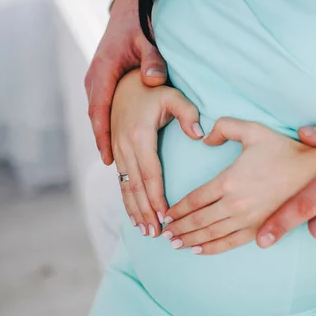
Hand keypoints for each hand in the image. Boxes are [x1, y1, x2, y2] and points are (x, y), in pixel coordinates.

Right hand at [86, 0, 167, 164]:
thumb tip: (153, 79)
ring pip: (99, 121)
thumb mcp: (147, 41)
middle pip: (97, 122)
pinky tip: (119, 154)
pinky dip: (109, 135)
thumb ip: (153, 59)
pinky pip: (103, 117)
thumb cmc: (138, 28)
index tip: (107, 158)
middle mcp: (95, 82)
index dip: (102, 136)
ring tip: (117, 169)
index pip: (99, 110)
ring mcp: (97, 86)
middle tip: (114, 170)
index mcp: (103, 72)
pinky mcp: (103, 89)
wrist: (127, 15)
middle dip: (105, 148)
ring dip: (107, 144)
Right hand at [111, 69, 203, 236]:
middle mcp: (124, 146)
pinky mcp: (115, 152)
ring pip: (126, 186)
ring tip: (145, 231)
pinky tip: (134, 215)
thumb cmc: (154, 90)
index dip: (157, 197)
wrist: (124, 81)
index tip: (166, 216)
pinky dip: (127, 200)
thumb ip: (188, 113)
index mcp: (140, 136)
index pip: (151, 173)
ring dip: (135, 210)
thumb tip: (200, 135)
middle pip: (136, 186)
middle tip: (156, 233)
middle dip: (146, 211)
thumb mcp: (173, 96)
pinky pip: (121, 181)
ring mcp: (117, 150)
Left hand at [162, 118, 315, 254]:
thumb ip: (224, 127)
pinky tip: (198, 250)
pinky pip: (229, 243)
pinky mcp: (259, 230)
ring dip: (189, 240)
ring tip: (174, 243)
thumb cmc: (282, 150)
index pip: (194, 199)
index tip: (166, 214)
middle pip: (197, 220)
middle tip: (164, 233)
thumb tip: (205, 140)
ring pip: (210, 234)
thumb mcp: (252, 130)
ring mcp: (247, 220)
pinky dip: (211, 248)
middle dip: (178, 228)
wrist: (314, 172)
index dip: (177, 209)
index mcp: (229, 180)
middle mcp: (234, 204)